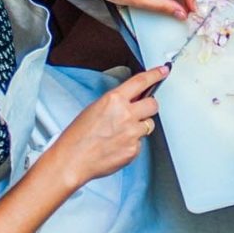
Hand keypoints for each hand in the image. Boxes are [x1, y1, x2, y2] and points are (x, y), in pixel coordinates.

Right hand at [51, 66, 165, 186]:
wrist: (71, 161)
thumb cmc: (77, 137)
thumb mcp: (94, 109)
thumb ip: (116, 102)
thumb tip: (132, 98)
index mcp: (113, 100)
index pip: (141, 81)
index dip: (155, 74)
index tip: (163, 71)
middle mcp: (125, 114)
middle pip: (153, 104)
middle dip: (148, 107)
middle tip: (139, 112)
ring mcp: (131, 132)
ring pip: (149, 125)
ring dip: (139, 127)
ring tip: (121, 134)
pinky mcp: (134, 149)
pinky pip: (140, 142)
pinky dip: (131, 144)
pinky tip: (117, 146)